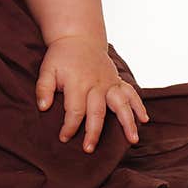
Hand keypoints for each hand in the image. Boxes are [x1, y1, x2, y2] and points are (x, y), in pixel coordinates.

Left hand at [35, 35, 149, 152]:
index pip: (75, 110)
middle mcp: (96, 84)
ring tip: (132, 140)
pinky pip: (131, 93)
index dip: (70, 126)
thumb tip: (43, 107)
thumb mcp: (47, 69)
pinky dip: (139, 105)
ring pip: (121, 104)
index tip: (64, 138)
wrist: (78, 37)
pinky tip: (144, 119)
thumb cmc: (61, 56)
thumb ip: (43, 88)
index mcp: (77, 83)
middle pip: (97, 112)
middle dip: (94, 132)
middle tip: (89, 149)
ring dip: (127, 122)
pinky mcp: (117, 80)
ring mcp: (109, 82)